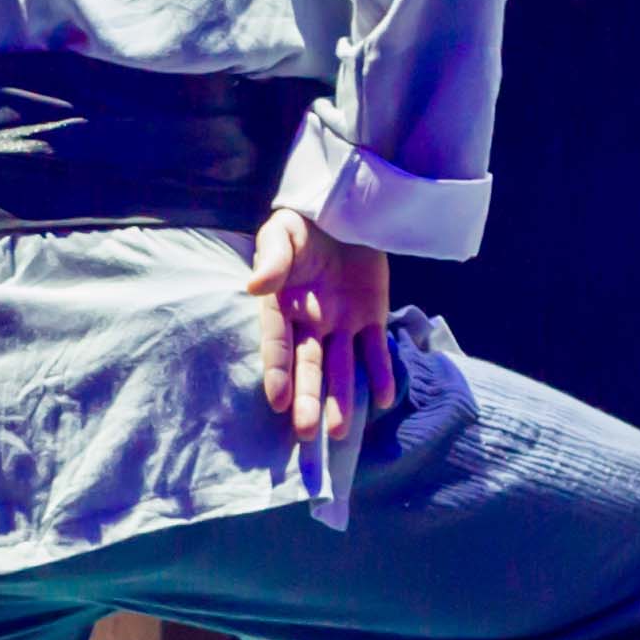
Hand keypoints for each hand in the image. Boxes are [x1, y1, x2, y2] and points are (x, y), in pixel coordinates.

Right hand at [240, 209, 397, 459]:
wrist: (344, 204)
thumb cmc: (304, 222)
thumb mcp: (282, 233)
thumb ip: (271, 259)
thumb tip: (255, 286)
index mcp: (282, 305)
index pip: (279, 344)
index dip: (278, 372)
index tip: (278, 401)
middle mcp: (311, 322)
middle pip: (308, 366)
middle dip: (307, 399)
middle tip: (306, 434)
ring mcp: (342, 322)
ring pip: (341, 366)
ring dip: (341, 398)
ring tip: (340, 432)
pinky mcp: (372, 316)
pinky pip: (376, 350)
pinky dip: (382, 373)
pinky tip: (384, 398)